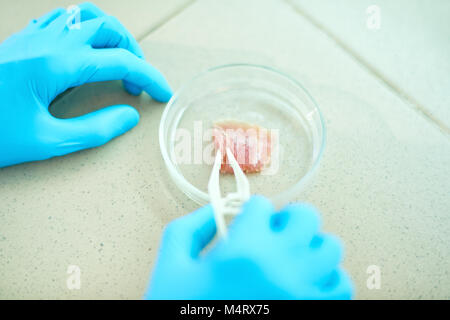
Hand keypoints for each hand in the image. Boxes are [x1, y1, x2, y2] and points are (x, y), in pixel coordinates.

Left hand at [0, 3, 171, 167]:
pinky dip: (86, 31)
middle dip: (132, 52)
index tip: (163, 93)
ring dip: (111, 35)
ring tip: (117, 61)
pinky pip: (63, 20)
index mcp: (57, 65)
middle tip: (135, 81)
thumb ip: (95, 129)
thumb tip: (129, 116)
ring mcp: (34, 37)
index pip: (120, 62)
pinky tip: (86, 52)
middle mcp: (48, 42)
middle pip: (108, 28)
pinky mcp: (23, 40)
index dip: (148, 77)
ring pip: (86, 17)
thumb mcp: (48, 142)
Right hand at [145, 196, 352, 299]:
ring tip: (294, 254)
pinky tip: (308, 280)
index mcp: (244, 251)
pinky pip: (342, 285)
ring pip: (331, 247)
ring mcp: (303, 292)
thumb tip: (216, 210)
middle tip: (274, 230)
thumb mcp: (172, 263)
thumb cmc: (183, 309)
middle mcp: (280, 267)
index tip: (247, 222)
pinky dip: (330, 277)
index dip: (251, 211)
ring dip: (312, 244)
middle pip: (306, 216)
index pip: (261, 206)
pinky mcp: (313, 311)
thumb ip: (192, 227)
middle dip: (288, 217)